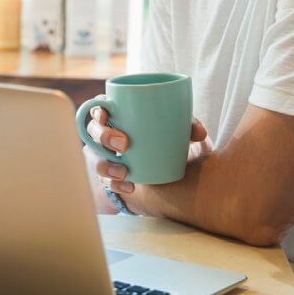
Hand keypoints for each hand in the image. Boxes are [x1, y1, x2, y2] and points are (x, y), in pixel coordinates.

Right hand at [85, 107, 211, 207]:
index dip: (96, 110)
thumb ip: (188, 126)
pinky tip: (130, 187)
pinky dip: (116, 185)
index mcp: (118, 115)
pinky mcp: (112, 176)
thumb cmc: (166, 136)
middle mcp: (107, 134)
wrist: (167, 168)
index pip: (98, 107)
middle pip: (93, 131)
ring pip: (95, 158)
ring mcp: (106, 156)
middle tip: (124, 144)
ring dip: (106, 165)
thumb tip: (200, 133)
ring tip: (125, 172)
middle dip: (104, 137)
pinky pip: (106, 182)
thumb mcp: (177, 129)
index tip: (105, 114)